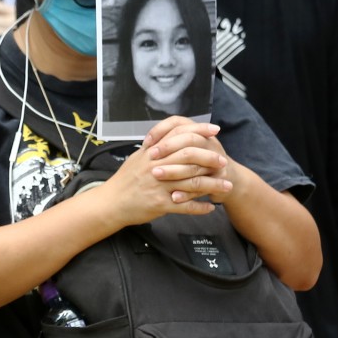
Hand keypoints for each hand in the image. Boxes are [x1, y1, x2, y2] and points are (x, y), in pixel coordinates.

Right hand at [102, 118, 231, 224]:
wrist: (111, 202)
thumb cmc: (125, 181)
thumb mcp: (137, 158)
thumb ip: (154, 148)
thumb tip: (170, 137)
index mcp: (152, 153)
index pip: (178, 135)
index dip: (198, 131)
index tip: (214, 130)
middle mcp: (156, 167)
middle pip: (189, 158)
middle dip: (210, 159)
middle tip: (224, 161)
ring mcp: (159, 186)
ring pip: (192, 183)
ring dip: (212, 185)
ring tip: (227, 186)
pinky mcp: (160, 204)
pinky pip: (185, 206)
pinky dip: (200, 207)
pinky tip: (210, 207)